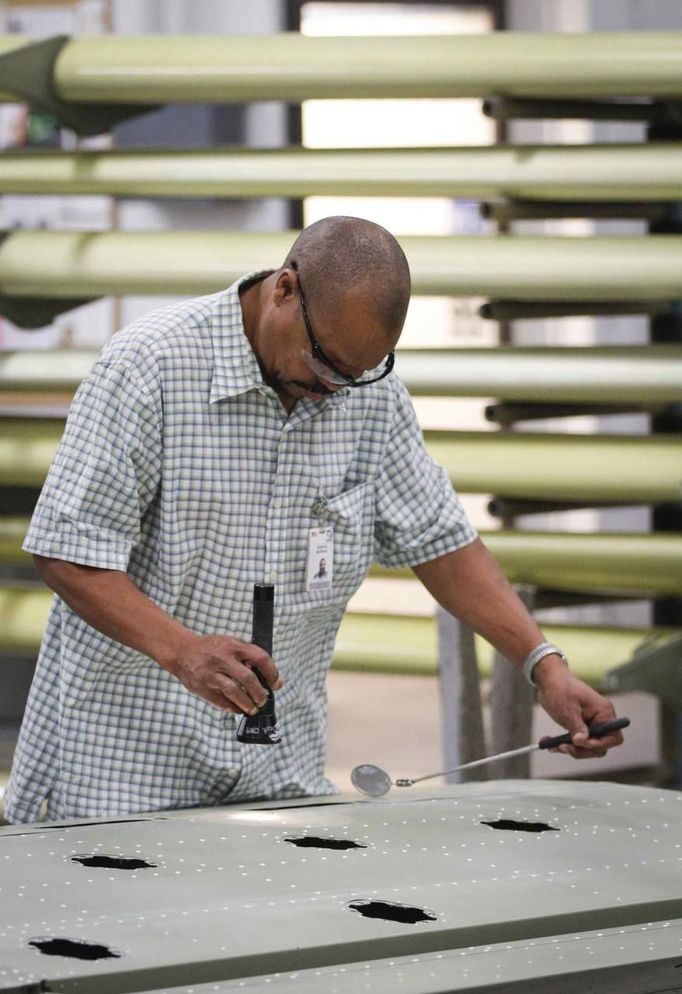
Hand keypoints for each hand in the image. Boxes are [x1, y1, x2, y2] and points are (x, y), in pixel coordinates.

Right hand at [167, 633, 283, 713]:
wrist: (182, 651)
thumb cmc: (211, 648)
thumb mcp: (230, 643)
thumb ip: (248, 656)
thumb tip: (269, 677)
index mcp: (234, 646)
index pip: (260, 658)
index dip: (272, 672)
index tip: (276, 683)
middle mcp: (223, 659)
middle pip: (248, 679)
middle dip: (259, 693)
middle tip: (263, 700)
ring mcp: (212, 674)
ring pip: (234, 692)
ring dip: (247, 703)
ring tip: (253, 708)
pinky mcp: (203, 687)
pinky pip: (221, 701)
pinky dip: (233, 707)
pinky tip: (239, 708)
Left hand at [533, 656, 624, 758]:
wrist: (548, 678)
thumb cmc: (560, 688)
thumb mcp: (568, 710)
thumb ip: (577, 728)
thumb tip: (583, 742)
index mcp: (604, 712)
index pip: (614, 737)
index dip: (601, 744)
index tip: (583, 744)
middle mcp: (600, 719)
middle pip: (600, 745)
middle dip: (582, 750)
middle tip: (563, 747)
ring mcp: (590, 723)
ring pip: (587, 746)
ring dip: (571, 749)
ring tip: (553, 746)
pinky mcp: (579, 725)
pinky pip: (577, 740)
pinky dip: (564, 744)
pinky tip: (550, 743)